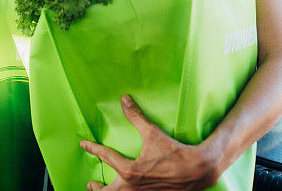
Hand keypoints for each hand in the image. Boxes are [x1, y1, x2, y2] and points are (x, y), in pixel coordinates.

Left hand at [80, 95, 220, 189]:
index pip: (105, 157)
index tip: (84, 144)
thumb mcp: (153, 133)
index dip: (92, 148)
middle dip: (96, 189)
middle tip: (91, 184)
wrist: (197, 170)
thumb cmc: (174, 152)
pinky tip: (126, 190)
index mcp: (129, 171)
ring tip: (102, 190)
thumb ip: (136, 117)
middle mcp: (133, 188)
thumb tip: (125, 100)